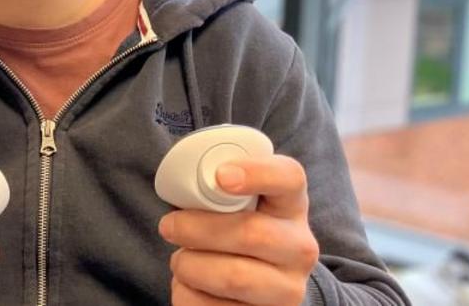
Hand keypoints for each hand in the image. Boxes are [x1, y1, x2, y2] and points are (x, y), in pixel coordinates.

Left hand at [159, 155, 319, 304]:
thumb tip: (184, 186)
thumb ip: (221, 188)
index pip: (289, 178)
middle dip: (196, 229)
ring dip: (189, 265)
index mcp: (291, 205)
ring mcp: (288, 290)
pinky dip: (186, 294)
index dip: (257, 173)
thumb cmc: (238, 231)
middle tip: (169, 226)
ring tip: (182, 260)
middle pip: (251, 234)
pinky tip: (192, 285)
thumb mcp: (240, 206)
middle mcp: (299, 248)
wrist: (262, 285)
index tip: (221, 176)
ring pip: (231, 277)